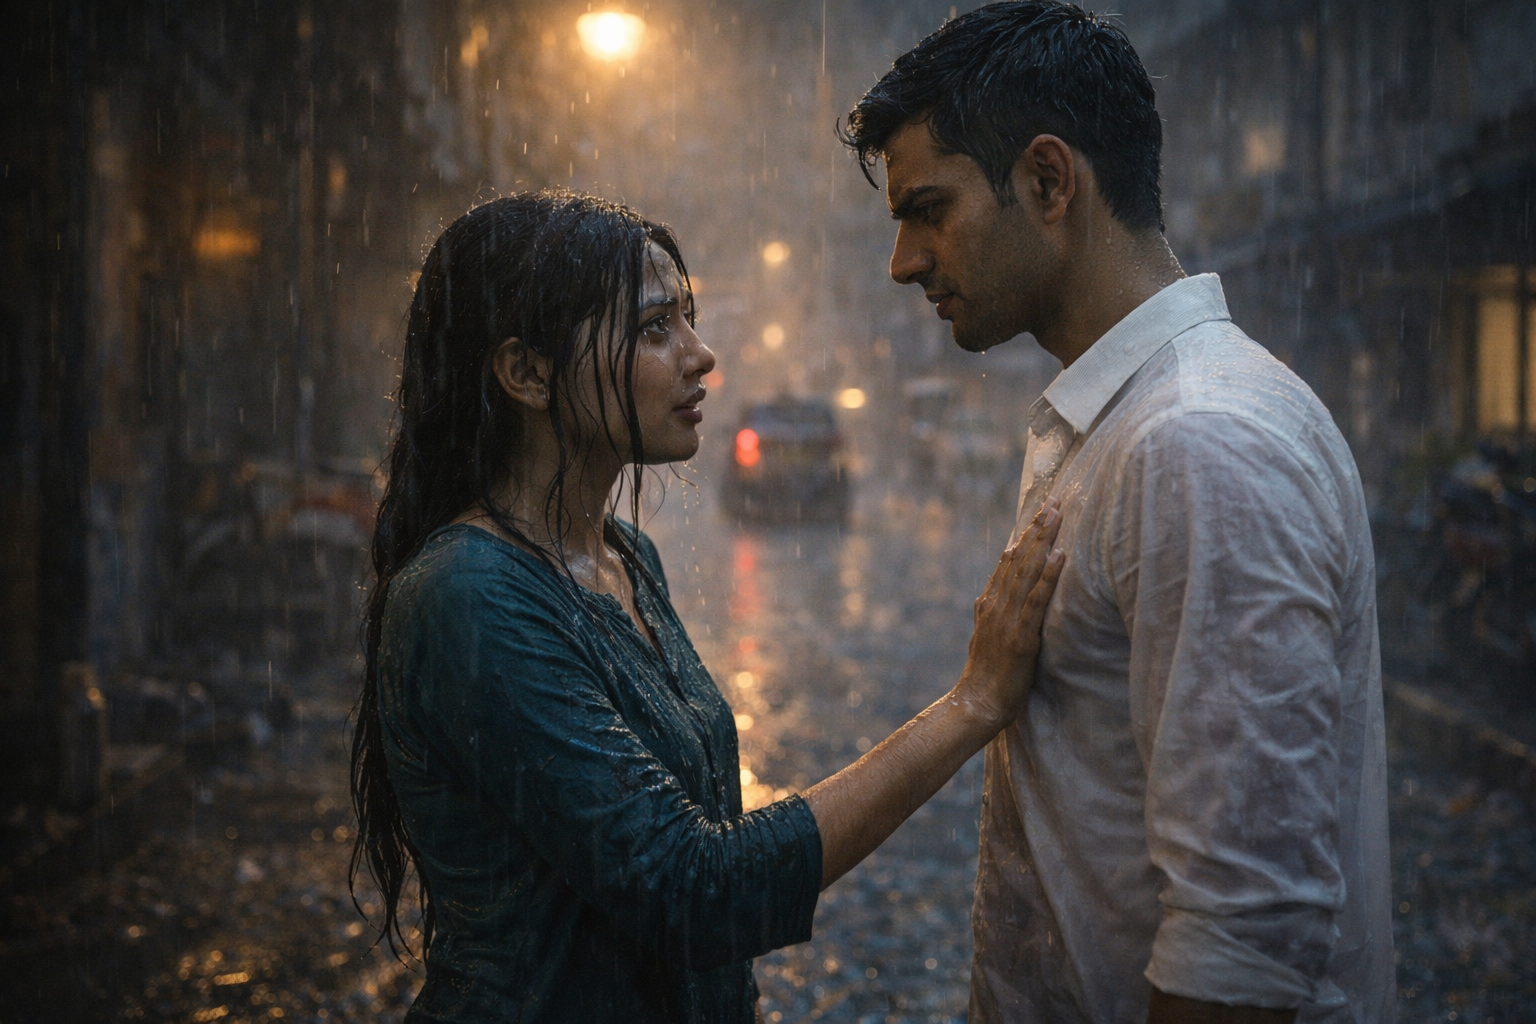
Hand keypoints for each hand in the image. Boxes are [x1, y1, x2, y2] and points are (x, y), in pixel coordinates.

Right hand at [954, 498, 1064, 728]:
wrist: (975, 704)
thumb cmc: (988, 676)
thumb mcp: (988, 636)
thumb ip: (995, 612)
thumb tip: (1003, 592)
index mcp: (989, 603)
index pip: (1008, 561)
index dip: (1026, 536)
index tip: (1041, 512)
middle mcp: (995, 605)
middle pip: (1017, 558)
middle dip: (1037, 528)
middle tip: (1055, 501)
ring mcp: (1006, 620)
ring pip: (1026, 572)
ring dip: (1043, 541)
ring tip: (1058, 516)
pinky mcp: (1019, 638)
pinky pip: (1036, 602)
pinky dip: (1047, 577)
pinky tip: (1059, 557)